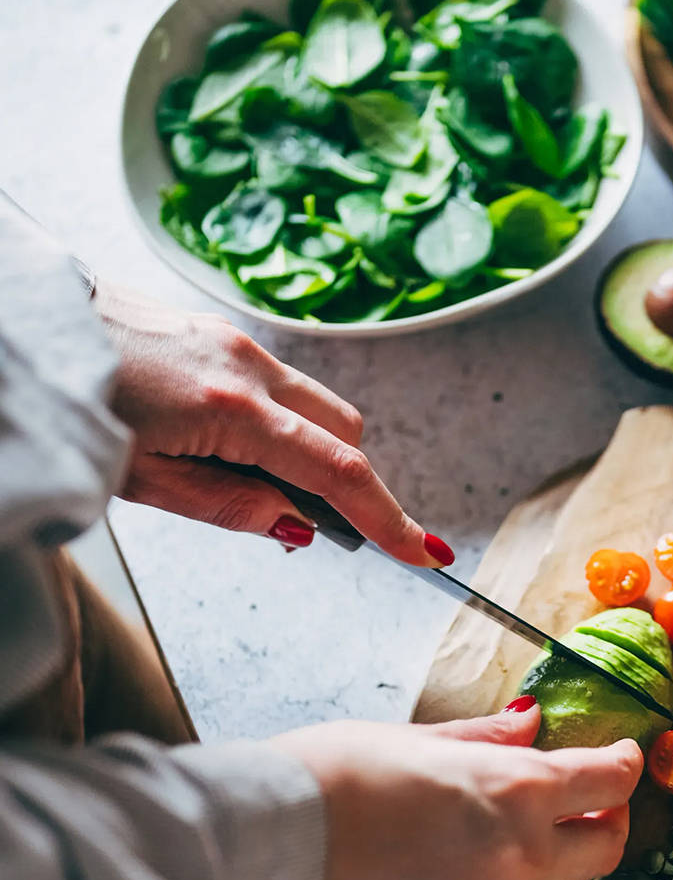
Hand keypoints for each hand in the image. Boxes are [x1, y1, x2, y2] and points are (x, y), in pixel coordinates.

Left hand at [93, 282, 450, 565]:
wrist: (18, 328)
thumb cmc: (67, 407)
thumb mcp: (143, 481)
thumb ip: (230, 505)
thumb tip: (296, 526)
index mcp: (230, 409)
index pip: (338, 473)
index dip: (389, 519)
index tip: (425, 551)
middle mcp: (247, 365)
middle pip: (344, 432)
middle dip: (349, 482)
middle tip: (307, 523)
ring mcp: (236, 342)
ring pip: (317, 406)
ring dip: (312, 451)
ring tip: (251, 483)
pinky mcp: (219, 332)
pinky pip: (281, 385)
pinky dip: (282, 424)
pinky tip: (229, 445)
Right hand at [273, 704, 638, 879]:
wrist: (265, 841)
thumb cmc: (331, 776)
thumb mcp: (416, 738)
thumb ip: (486, 739)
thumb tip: (532, 725)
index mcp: (516, 791)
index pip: (610, 780)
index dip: (622, 766)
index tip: (619, 762)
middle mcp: (520, 859)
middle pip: (605, 849)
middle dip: (603, 824)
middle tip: (582, 813)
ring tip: (534, 866)